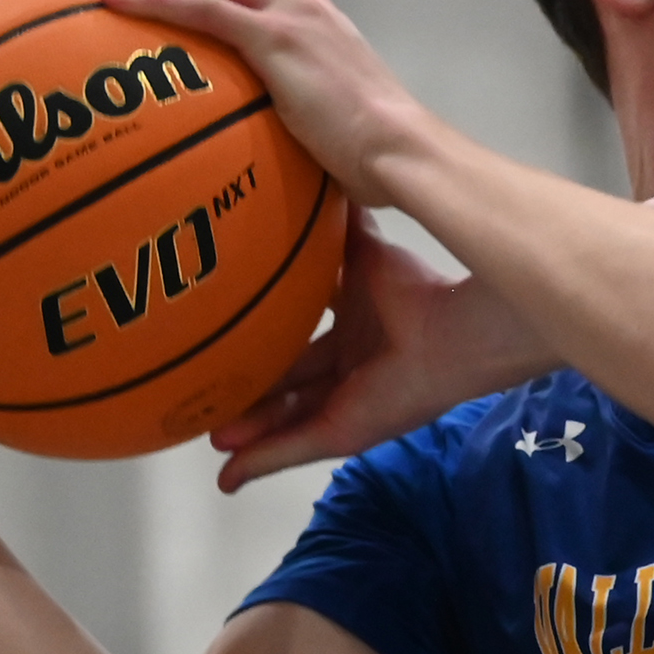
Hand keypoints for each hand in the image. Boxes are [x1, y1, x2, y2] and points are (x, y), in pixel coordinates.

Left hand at [82, 0, 417, 207]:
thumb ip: (294, 116)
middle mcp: (297, 1)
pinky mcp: (278, 39)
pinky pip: (201, 8)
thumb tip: (267, 151)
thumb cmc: (375, 159)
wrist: (404, 152)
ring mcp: (288, 15)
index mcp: (310, 15)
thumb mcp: (328, 124)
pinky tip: (112, 1)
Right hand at [207, 213, 557, 490]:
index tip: (222, 339)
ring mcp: (343, 405)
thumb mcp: (361, 252)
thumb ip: (339, 225)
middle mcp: (345, 370)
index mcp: (351, 332)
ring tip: (205, 434)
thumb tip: (318, 176)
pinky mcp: (342, 432)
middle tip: (204, 393)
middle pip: (285, 387)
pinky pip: (291, 451)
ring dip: (246, 433)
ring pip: (282, 424)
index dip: (262, 342)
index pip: (295, 341)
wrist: (448, 331)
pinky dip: (259, 463)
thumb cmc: (416, 290)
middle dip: (247, 395)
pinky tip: (228, 477)